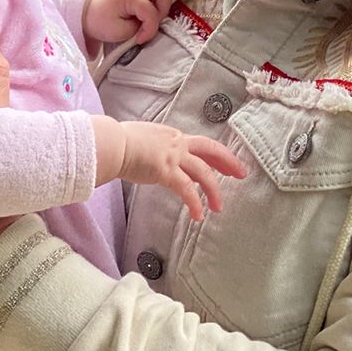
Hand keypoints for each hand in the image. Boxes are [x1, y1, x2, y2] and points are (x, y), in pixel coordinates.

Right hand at [92, 116, 249, 218]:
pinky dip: (194, 203)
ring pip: (204, 173)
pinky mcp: (166, 170)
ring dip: (214, 191)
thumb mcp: (140, 138)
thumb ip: (151, 146)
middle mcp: (176, 142)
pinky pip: (186, 190)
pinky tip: (197, 215)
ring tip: (219, 207)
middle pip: (211, 150)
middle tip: (242, 173)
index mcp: (171, 135)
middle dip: (229, 162)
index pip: (200, 144)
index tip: (225, 163)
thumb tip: (149, 155)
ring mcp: (172, 155)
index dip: (215, 153)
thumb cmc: (116, 141)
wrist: (109, 143)